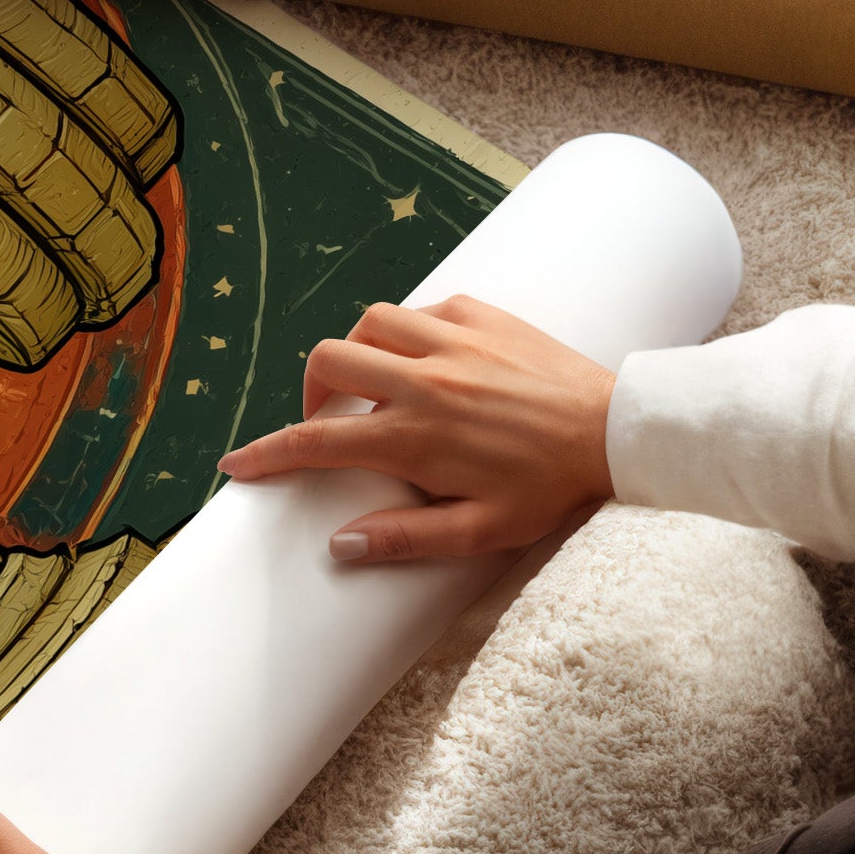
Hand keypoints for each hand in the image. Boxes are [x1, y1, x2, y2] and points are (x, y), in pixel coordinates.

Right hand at [216, 295, 614, 563]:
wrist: (618, 431)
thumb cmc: (551, 488)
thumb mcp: (481, 531)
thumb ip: (406, 538)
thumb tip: (340, 544)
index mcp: (415, 436)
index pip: (316, 442)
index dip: (266, 454)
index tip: (237, 464)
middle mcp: (423, 380)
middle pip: (328, 362)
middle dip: (310, 392)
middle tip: (327, 421)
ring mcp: (452, 341)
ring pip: (368, 323)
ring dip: (357, 352)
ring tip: (374, 384)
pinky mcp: (482, 314)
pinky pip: (422, 309)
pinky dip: (408, 331)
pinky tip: (426, 358)